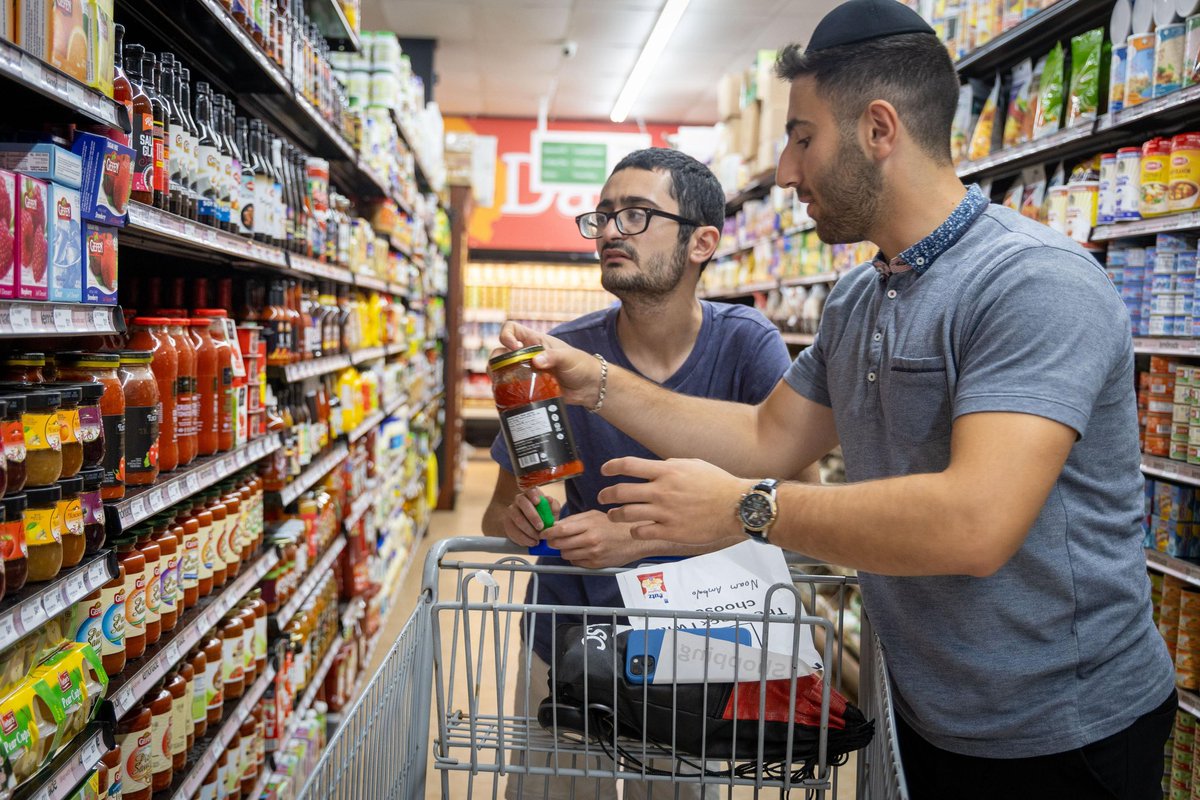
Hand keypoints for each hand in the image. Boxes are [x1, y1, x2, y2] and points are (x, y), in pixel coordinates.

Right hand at [495, 321, 604, 407]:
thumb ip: (553, 357)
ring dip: (497, 377)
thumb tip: (536, 361)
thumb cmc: (581, 365)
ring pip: (501, 371)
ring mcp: (526, 372)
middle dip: (497, 361)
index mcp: (534, 342)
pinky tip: (509, 396)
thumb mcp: (569, 358)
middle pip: (500, 352)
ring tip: (504, 385)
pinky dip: (505, 391)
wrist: (589, 388)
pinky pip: (510, 387)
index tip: (514, 348)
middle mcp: (526, 355)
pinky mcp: (528, 388)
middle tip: (507, 371)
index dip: (506, 336)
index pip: (511, 329)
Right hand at [498, 486, 560, 547]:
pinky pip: (512, 531)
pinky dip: (523, 539)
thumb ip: (553, 505)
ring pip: (517, 520)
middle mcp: (519, 500)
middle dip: (532, 516)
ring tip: (537, 539)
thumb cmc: (545, 516)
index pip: (530, 490)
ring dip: (528, 531)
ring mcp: (511, 511)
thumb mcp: (552, 511)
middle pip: (523, 505)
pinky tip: (530, 542)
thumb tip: (549, 499)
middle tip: (541, 527)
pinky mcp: (507, 523)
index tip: (538, 502)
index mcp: (530, 494)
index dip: (533, 495)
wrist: (535, 527)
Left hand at [543, 510, 646, 568]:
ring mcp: (593, 554)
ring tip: (572, 545)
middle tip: (552, 540)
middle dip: (553, 542)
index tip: (543, 533)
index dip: (548, 532)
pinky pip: (576, 563)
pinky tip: (582, 552)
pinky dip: (575, 558)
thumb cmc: (613, 525)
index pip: (561, 530)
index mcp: (589, 525)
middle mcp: (590, 540)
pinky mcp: (596, 565)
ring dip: (564, 551)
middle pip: (560, 544)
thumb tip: (555, 525)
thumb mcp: (594, 515)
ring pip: (566, 555)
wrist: (634, 540)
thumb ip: (574, 520)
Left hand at [597, 457, 746, 545]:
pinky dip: (634, 530)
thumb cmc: (717, 484)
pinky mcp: (670, 531)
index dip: (611, 467)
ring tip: (613, 515)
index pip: (628, 465)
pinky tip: (636, 529)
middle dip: (606, 495)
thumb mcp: (692, 465)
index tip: (604, 470)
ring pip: (626, 514)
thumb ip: (669, 465)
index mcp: (667, 471)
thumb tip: (652, 467)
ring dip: (615, 515)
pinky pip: (641, 532)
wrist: (736, 506)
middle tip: (602, 497)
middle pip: (621, 492)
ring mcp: (665, 513)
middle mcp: (662, 491)